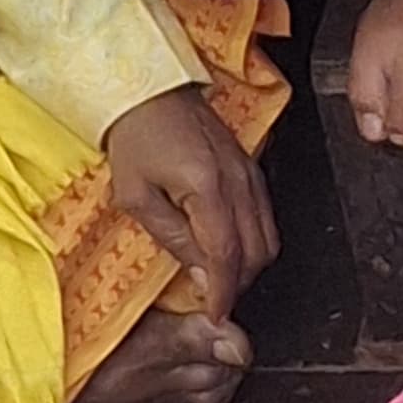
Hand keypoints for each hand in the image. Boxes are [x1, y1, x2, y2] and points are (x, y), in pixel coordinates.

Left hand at [102, 88, 276, 319]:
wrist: (149, 87)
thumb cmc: (134, 134)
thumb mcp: (135, 196)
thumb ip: (171, 238)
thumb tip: (200, 275)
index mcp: (208, 188)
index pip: (227, 256)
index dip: (224, 293)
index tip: (216, 314)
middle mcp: (238, 182)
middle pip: (257, 253)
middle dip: (238, 283)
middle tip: (213, 295)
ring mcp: (250, 175)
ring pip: (268, 239)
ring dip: (248, 265)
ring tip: (221, 274)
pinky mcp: (251, 170)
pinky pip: (265, 218)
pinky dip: (253, 242)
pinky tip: (229, 246)